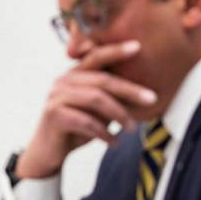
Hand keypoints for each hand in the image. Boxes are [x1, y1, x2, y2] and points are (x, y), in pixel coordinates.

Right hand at [15, 40, 157, 178]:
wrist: (48, 153)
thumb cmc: (75, 130)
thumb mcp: (96, 112)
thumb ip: (111, 99)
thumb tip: (143, 94)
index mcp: (74, 75)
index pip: (96, 57)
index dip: (116, 51)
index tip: (138, 46)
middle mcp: (63, 81)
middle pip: (102, 80)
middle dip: (130, 90)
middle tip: (152, 99)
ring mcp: (56, 96)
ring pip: (96, 99)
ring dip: (119, 114)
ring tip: (132, 128)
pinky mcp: (53, 114)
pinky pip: (86, 121)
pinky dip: (104, 133)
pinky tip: (115, 142)